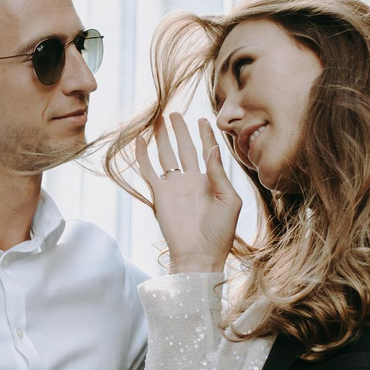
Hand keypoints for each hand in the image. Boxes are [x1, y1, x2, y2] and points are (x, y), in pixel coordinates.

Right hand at [137, 113, 241, 274]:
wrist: (199, 255)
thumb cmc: (220, 233)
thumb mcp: (229, 201)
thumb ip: (220, 174)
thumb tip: (212, 148)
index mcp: (211, 181)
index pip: (207, 151)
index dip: (205, 135)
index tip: (203, 119)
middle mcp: (192, 181)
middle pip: (184, 148)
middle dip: (180, 131)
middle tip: (175, 114)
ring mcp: (174, 186)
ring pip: (166, 155)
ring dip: (162, 138)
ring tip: (158, 120)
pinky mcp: (160, 194)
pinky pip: (149, 170)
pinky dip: (143, 155)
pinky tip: (140, 140)